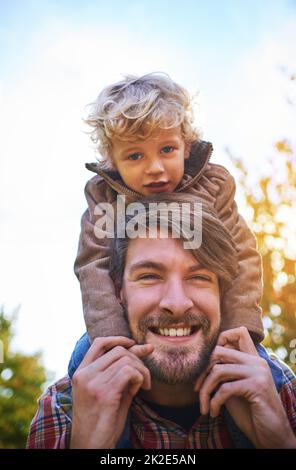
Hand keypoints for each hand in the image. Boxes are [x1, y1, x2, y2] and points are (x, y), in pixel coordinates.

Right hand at [70, 336, 153, 448]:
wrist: (90, 445)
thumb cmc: (102, 420)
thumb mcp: (111, 389)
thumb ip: (122, 369)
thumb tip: (144, 347)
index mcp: (81, 372)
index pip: (100, 343)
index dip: (119, 339)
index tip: (134, 343)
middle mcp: (84, 374)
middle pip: (118, 350)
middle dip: (138, 359)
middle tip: (144, 377)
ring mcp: (92, 383)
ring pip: (126, 360)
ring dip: (141, 371)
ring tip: (141, 386)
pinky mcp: (104, 394)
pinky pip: (129, 372)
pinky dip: (139, 378)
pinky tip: (138, 390)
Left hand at [197, 327, 295, 447]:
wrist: (272, 435)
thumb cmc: (250, 412)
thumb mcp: (233, 387)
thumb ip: (223, 371)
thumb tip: (198, 362)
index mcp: (253, 359)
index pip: (238, 332)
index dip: (217, 341)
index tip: (206, 366)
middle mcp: (257, 361)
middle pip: (218, 350)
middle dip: (201, 371)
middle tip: (197, 390)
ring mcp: (258, 372)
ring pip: (218, 371)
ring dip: (205, 391)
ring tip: (204, 406)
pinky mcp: (257, 386)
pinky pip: (224, 389)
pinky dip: (214, 402)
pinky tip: (213, 412)